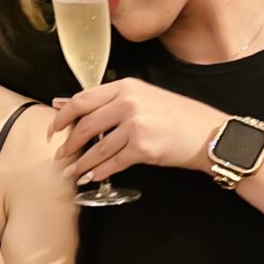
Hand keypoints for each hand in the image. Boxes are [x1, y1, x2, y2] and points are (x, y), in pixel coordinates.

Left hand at [50, 80, 222, 185]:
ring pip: (97, 147)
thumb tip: (65, 102)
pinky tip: (92, 177)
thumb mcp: (143, 97)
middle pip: (85, 124)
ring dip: (81, 163)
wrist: (209, 133)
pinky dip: (99, 172)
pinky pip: (112, 163)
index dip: (62, 116)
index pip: (82, 99)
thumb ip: (107, 100)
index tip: (54, 128)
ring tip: (72, 171)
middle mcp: (128, 103)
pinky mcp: (142, 148)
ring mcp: (135, 126)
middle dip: (69, 143)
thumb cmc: (178, 115)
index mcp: (125, 87)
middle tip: (60, 154)